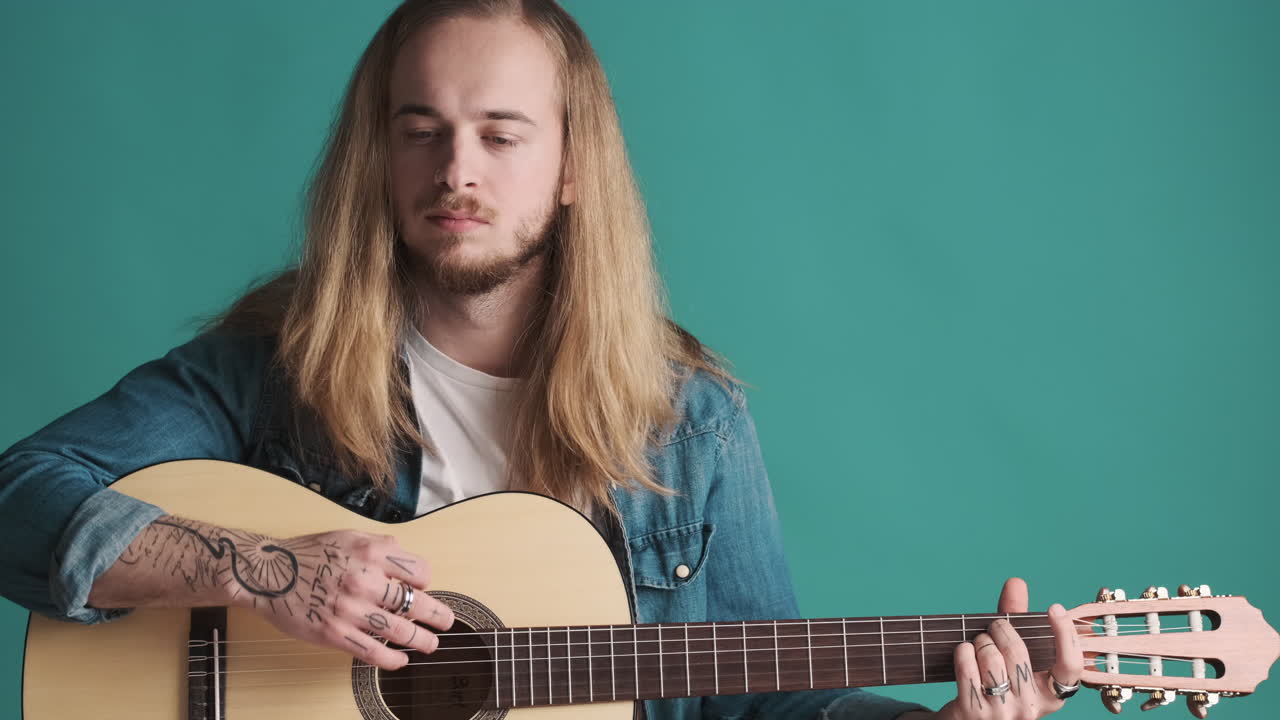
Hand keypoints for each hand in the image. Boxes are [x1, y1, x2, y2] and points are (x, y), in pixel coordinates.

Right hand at [227, 528, 455, 669]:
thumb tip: (408, 562)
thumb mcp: (350, 536)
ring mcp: (350, 609)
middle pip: (416, 602)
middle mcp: (364, 580)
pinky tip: (401, 660)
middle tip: (447, 621)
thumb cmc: (309, 553)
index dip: (424, 580)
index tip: (420, 587)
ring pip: (399, 631)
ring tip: (431, 644)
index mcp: (371, 552)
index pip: (419, 571)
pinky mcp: (334, 634)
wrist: (267, 573)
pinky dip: (392, 660)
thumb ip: (381, 547)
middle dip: (438, 615)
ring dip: (422, 640)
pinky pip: (372, 652)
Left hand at [934, 578, 1082, 719]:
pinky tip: (964, 652)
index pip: (1071, 666)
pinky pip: (967, 668)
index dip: (1066, 635)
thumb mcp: (1011, 657)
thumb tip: (1016, 582)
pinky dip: (962, 652)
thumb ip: (1016, 620)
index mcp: (1051, 695)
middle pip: (1017, 652)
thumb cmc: (994, 684)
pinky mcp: (975, 714)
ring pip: (990, 658)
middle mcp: (1031, 707)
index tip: (1055, 607)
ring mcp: (1003, 713)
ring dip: (979, 641)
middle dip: (1000, 629)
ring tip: (978, 645)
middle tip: (993, 627)